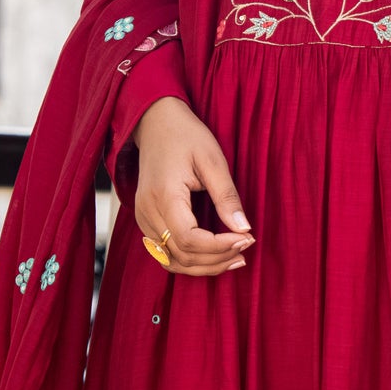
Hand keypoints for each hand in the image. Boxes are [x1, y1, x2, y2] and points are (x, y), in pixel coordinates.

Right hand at [133, 96, 253, 275]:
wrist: (155, 123)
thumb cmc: (186, 136)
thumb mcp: (213, 160)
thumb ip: (227, 197)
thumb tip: (244, 229)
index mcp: (164, 196)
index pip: (190, 239)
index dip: (220, 247)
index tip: (247, 238)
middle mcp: (147, 212)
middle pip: (181, 255)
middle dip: (217, 259)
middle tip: (246, 247)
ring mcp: (143, 218)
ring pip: (171, 260)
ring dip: (204, 266)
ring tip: (235, 258)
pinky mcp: (145, 221)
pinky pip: (166, 253)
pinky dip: (190, 260)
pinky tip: (214, 255)